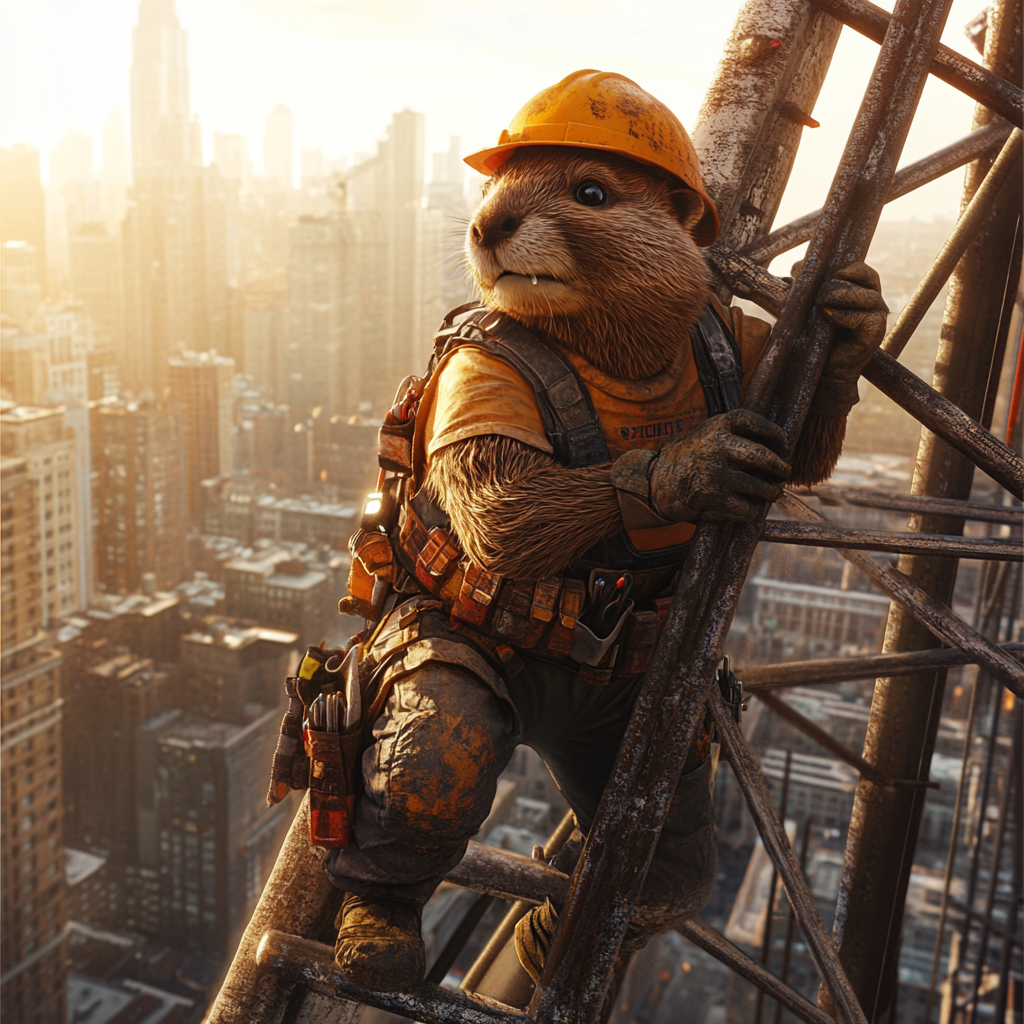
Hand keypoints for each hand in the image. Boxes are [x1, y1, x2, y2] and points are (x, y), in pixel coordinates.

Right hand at [649, 409, 790, 522]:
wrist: (656, 481)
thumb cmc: (689, 457)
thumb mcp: (708, 433)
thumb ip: (736, 434)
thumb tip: (779, 448)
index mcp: (719, 424)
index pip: (757, 424)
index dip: (775, 435)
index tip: (783, 446)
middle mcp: (716, 444)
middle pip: (763, 457)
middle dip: (780, 469)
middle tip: (783, 474)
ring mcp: (713, 471)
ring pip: (760, 487)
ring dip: (770, 493)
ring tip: (771, 493)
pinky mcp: (709, 496)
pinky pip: (746, 508)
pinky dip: (751, 511)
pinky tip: (748, 507)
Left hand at [815, 261, 888, 380]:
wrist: (824, 369)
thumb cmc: (816, 336)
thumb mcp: (809, 306)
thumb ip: (806, 287)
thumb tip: (796, 267)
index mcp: (862, 290)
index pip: (858, 267)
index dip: (836, 267)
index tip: (808, 273)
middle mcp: (875, 300)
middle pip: (861, 276)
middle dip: (834, 283)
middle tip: (817, 297)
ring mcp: (878, 317)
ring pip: (864, 296)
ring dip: (838, 296)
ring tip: (820, 307)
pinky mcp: (875, 333)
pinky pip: (862, 318)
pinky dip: (841, 316)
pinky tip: (827, 319)